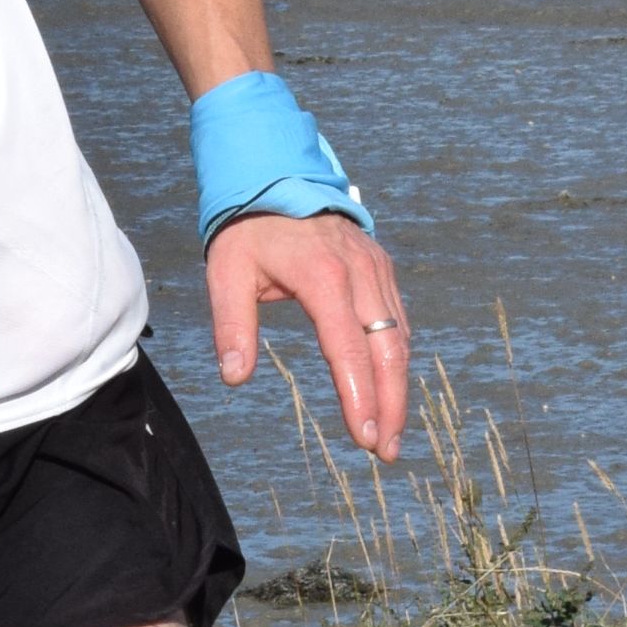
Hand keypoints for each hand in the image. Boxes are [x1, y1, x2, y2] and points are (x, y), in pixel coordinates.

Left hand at [206, 207, 408, 460]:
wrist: (276, 175)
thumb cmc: (248, 228)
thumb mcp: (227, 273)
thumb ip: (232, 326)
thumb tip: (234, 377)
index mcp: (323, 276)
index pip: (348, 348)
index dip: (359, 396)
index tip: (364, 436)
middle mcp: (360, 274)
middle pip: (388, 350)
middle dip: (391, 405)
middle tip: (386, 451)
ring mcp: (376, 269)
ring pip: (400, 338)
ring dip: (398, 387)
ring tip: (391, 433)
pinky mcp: (381, 268)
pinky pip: (398, 320)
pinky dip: (398, 358)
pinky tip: (391, 389)